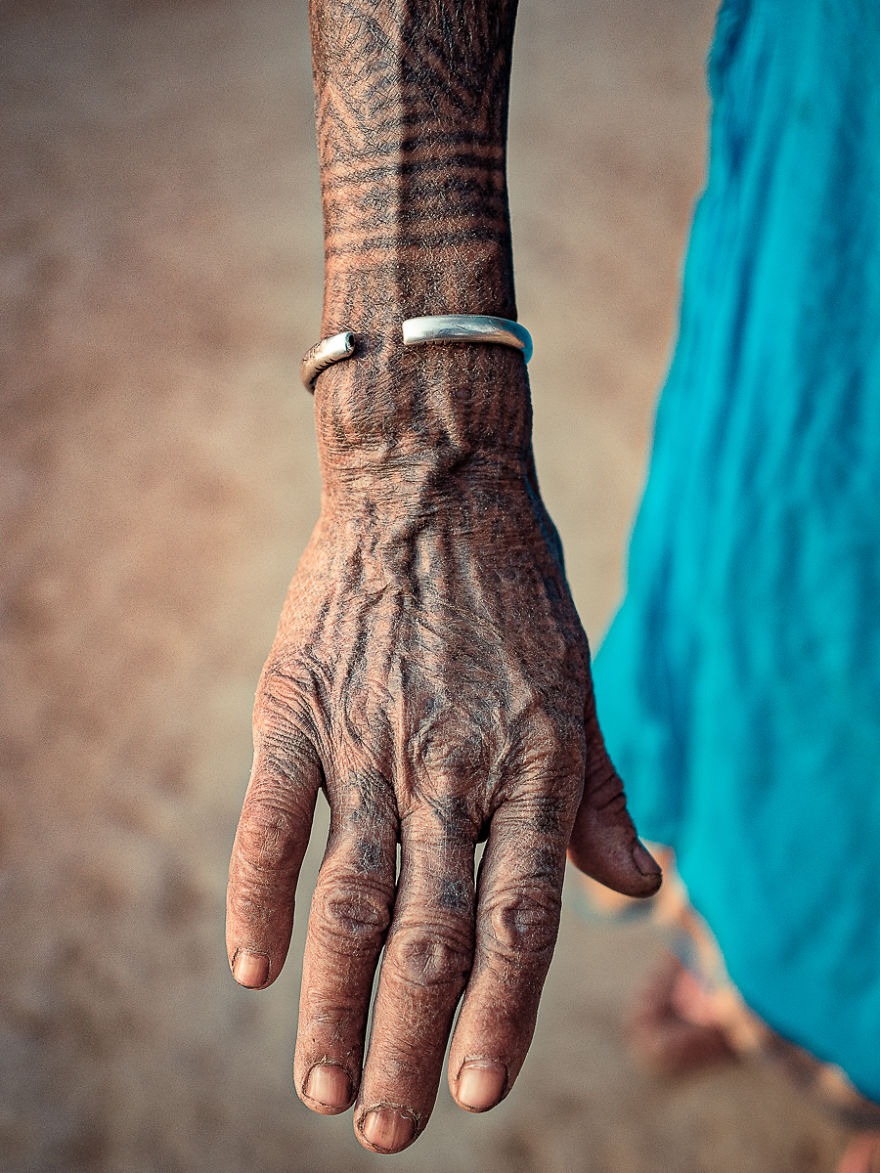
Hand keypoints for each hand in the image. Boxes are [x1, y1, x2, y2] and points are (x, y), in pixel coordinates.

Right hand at [226, 442, 660, 1153]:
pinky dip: (260, 893)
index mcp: (530, 762)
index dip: (502, 1011)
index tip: (478, 1090)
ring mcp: (369, 736)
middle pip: (431, 928)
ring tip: (327, 1086)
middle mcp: (451, 763)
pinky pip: (272, 814)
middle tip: (390, 1132)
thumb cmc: (513, 589)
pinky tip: (257, 968)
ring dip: (337, 1001)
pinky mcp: (298, 705)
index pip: (521, 915)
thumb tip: (639, 888)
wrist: (431, 482)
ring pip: (351, 894)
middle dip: (413, 1040)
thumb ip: (594, 789)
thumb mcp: (575, 682)